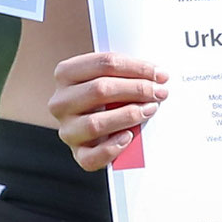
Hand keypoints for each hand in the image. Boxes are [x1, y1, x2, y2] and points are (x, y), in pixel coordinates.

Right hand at [50, 52, 170, 170]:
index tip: (159, 73)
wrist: (94, 124)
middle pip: (100, 89)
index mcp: (66, 74)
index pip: (104, 64)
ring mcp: (67, 129)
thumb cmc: (108, 95)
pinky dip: (112, 148)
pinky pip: (92, 157)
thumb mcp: (111, 77)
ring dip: (128, 115)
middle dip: (136, 89)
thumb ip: (126, 73)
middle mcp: (61, 102)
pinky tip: (129, 137)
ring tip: (150, 110)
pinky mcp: (78, 154)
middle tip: (160, 92)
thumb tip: (157, 75)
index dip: (136, 67)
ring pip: (95, 123)